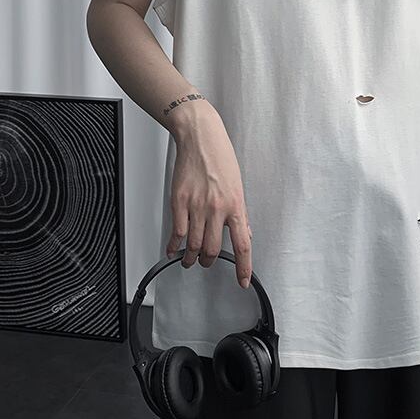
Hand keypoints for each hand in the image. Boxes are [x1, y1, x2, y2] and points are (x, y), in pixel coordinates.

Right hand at [166, 100, 252, 287]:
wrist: (200, 137)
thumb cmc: (220, 158)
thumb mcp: (238, 186)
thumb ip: (240, 213)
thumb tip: (245, 233)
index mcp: (236, 205)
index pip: (243, 244)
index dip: (244, 267)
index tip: (243, 280)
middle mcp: (217, 208)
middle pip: (213, 249)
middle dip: (209, 261)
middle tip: (206, 262)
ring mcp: (197, 206)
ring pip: (194, 245)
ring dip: (191, 257)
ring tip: (190, 260)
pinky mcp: (179, 202)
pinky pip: (177, 232)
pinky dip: (174, 246)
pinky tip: (174, 250)